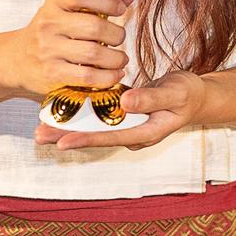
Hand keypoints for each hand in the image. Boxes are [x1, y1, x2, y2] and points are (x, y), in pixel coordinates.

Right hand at [0, 0, 134, 100]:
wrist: (17, 59)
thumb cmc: (50, 31)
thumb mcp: (68, 8)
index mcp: (54, 2)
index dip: (107, 0)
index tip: (120, 9)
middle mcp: (49, 24)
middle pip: (94, 27)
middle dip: (116, 34)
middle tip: (119, 38)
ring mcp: (49, 50)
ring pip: (94, 53)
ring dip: (116, 58)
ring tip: (120, 58)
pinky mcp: (53, 74)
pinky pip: (88, 76)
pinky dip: (108, 76)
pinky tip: (113, 73)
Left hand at [33, 70, 207, 150]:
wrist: (196, 94)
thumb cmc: (188, 94)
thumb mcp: (175, 94)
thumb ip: (151, 98)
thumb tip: (125, 102)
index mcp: (143, 132)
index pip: (109, 137)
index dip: (85, 139)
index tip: (63, 141)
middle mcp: (130, 130)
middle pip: (94, 135)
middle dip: (67, 135)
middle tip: (39, 134)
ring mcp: (125, 121)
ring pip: (93, 125)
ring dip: (69, 125)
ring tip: (42, 125)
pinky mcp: (122, 109)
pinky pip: (98, 112)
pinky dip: (80, 110)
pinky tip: (62, 106)